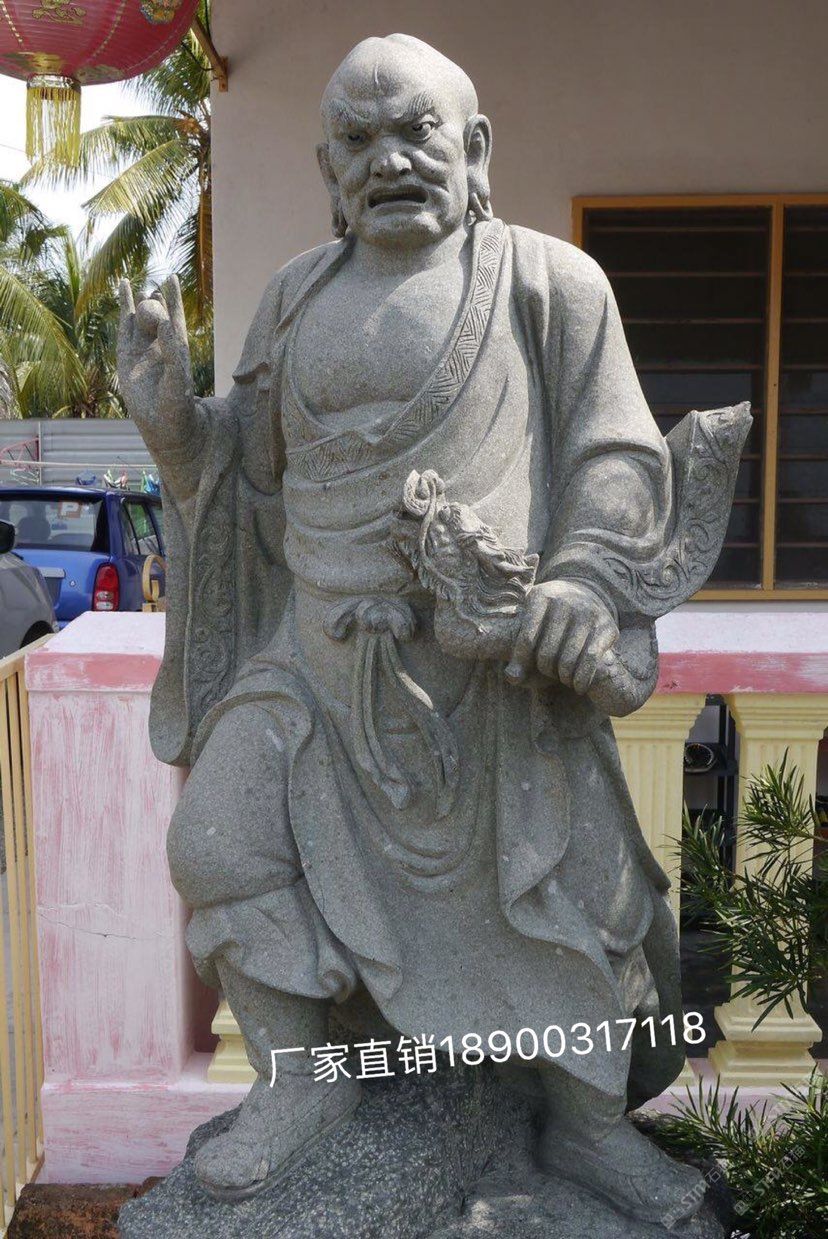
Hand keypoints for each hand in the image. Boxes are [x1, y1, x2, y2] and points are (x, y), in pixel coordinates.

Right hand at [118, 274, 194, 436]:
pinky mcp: (125, 353)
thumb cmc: (177, 403)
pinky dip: (123, 304)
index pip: (175, 315)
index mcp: (177, 346)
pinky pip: (124, 324)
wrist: (162, 424)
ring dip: (141, 300)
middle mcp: (160, 344)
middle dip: (155, 301)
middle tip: (155, 296)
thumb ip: (172, 349)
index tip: (171, 277)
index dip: (173, 297)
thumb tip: (166, 321)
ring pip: (140, 316)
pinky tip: (123, 285)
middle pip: (157, 313)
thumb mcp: (178, 376)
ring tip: (143, 287)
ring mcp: (142, 346)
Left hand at [505, 580, 618, 694]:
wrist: (589, 598)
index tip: (523, 672)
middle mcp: (564, 601)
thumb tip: (512, 676)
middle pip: (547, 653)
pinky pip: (590, 660)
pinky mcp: (606, 626)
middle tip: (548, 673)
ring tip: (562, 679)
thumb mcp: (532, 628)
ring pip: (567, 660)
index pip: (527, 639)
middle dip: (545, 670)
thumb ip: (518, 656)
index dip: (522, 662)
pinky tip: (578, 687)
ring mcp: (587, 612)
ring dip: (563, 678)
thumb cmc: (551, 622)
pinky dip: (582, 679)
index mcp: (540, 596)